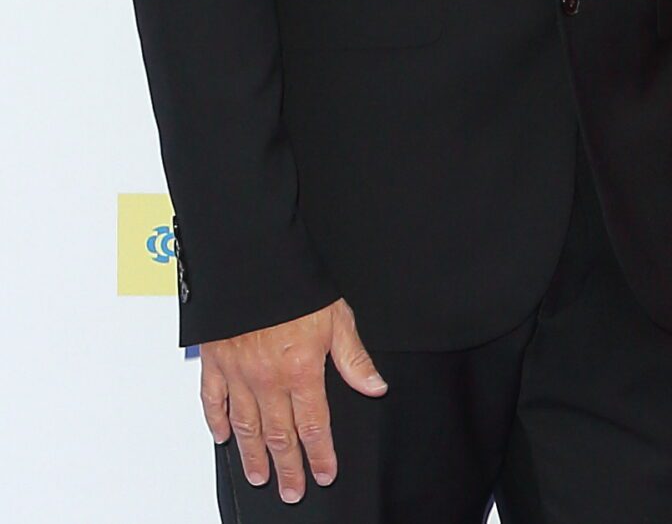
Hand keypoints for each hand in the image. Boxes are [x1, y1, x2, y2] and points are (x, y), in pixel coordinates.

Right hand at [199, 298, 385, 502]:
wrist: (249, 263)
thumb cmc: (294, 286)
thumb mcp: (337, 318)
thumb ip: (354, 358)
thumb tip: (375, 387)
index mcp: (301, 371)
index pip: (313, 425)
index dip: (320, 454)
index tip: (325, 474)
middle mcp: (267, 380)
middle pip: (279, 435)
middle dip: (287, 467)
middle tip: (292, 491)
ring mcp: (237, 374)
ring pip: (245, 426)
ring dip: (253, 455)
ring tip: (259, 476)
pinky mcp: (214, 363)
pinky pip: (212, 401)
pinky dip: (216, 421)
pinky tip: (222, 437)